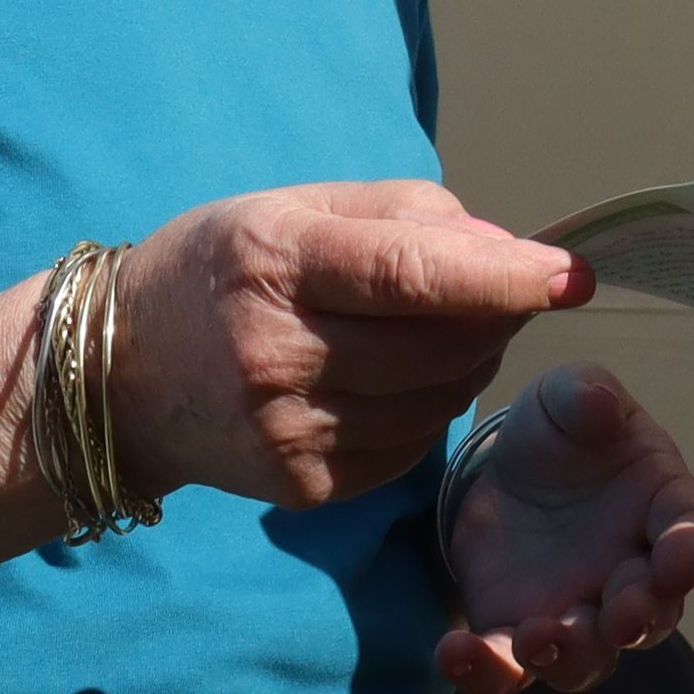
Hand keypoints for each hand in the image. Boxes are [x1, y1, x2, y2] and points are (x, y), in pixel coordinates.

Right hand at [109, 182, 587, 512]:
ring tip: (436, 330)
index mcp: (276, 263)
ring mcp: (288, 432)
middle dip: (496, 316)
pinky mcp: (303, 487)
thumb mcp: (296, 206)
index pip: (412, 275)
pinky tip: (391, 379)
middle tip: (500, 290)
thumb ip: (408, 215)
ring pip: (437, 401)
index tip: (573, 275)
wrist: (119, 374)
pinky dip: (426, 408)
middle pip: (439, 345)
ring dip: (466, 362)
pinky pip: (410, 447)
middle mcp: (277, 354)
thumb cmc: (220, 270)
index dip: (504, 278)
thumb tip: (508, 252)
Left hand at [438, 363, 693, 693]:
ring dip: (572, 655)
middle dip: (638, 618)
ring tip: (538, 640)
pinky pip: (510, 671)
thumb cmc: (563, 432)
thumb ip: (587, 393)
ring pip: (590, 658)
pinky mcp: (518, 634)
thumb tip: (600, 404)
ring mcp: (580, 613)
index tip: (681, 559)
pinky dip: (489, 672)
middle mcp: (634, 574)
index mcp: (665, 509)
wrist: (506, 470)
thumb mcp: (568, 396)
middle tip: (619, 617)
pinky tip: (456, 653)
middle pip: (653, 613)